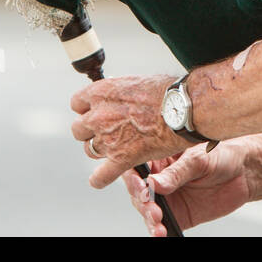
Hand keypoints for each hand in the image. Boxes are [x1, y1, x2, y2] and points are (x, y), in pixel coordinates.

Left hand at [71, 75, 190, 188]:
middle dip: (90, 131)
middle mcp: (99, 115)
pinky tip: (100, 179)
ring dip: (100, 151)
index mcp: (101, 92)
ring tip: (116, 148)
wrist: (184, 109)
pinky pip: (100, 176)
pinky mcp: (121, 159)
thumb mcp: (136, 81)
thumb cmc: (167, 92)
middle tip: (106, 132)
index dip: (87, 109)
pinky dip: (99, 179)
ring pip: (89, 150)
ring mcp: (108, 138)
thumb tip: (120, 97)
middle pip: (78, 129)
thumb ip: (119, 92)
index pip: (77, 103)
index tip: (96, 112)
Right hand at [122, 141, 252, 236]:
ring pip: (146, 210)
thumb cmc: (222, 155)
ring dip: (148, 217)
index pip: (136, 164)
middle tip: (151, 205)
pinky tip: (160, 233)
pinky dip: (157, 231)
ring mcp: (167, 198)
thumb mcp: (199, 159)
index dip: (132, 175)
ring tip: (158, 220)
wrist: (245, 173)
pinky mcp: (177, 215)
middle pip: (136, 191)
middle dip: (141, 199)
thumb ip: (177, 172)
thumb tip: (152, 184)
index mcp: (160, 157)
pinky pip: (161, 225)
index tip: (139, 184)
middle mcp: (159, 178)